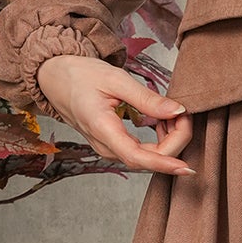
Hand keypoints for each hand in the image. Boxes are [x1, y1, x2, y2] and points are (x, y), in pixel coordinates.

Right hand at [37, 53, 193, 176]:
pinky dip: (158, 139)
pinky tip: (163, 121)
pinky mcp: (112, 144)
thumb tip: (177, 111)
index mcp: (102, 129)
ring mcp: (108, 147)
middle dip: (174, 142)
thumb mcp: (116, 79)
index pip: (137, 157)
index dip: (164, 164)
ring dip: (167, 141)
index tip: (186, 167)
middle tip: (184, 114)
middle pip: (147, 159)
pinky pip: (141, 151)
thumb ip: (147, 98)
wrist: (55, 77)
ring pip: (146, 157)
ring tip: (174, 114)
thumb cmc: (80, 75)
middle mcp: (105, 145)